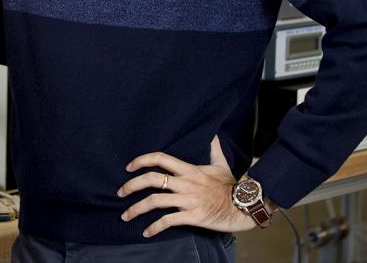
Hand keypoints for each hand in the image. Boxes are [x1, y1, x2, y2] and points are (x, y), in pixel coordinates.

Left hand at [118, 136, 255, 237]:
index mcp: (189, 169)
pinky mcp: (193, 217)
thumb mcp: (221, 164)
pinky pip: (168, 222)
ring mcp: (188, 200)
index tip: (128, 167)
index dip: (141, 160)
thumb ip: (213, 149)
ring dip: (136, 209)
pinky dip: (154, 227)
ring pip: (155, 202)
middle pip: (152, 179)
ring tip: (124, 216)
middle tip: (120, 193)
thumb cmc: (231, 186)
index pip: (160, 159)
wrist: (246, 206)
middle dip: (131, 185)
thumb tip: (213, 134)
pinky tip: (145, 232)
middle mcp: (186, 183)